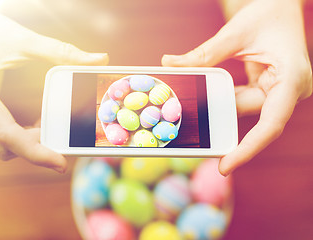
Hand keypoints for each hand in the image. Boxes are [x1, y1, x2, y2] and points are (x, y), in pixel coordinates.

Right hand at [0, 3, 108, 172]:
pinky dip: (11, 136)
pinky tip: (28, 122)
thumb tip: (100, 60)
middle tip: (61, 131)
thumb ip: (60, 52)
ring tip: (46, 123)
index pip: (3, 133)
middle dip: (34, 145)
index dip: (35, 151)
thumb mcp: (18, 39)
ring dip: (22, 141)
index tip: (61, 163)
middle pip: (1, 146)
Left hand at [162, 0, 311, 174]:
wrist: (282, 5)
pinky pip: (243, 99)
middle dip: (222, 121)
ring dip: (220, 106)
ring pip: (245, 108)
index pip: (270, 124)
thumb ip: (204, 54)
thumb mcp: (235, 33)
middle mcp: (290, 90)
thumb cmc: (268, 12)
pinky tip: (206, 96)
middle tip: (194, 138)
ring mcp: (280, 90)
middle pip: (252, 117)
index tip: (225, 165)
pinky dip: (225, 98)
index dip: (247, 149)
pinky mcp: (270, 88)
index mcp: (292, 79)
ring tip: (193, 109)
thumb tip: (169, 64)